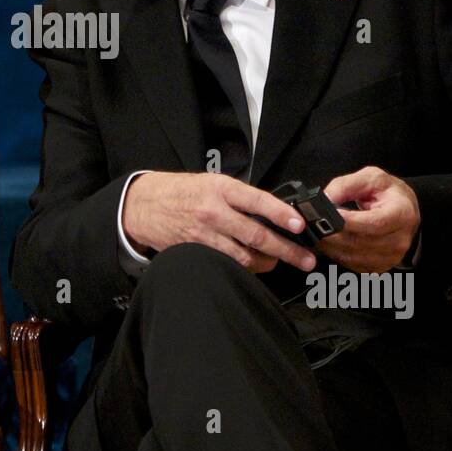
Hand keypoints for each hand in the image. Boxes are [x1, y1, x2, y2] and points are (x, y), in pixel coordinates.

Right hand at [121, 172, 317, 273]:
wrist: (145, 205)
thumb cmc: (183, 191)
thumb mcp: (213, 182)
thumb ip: (241, 197)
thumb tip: (276, 213)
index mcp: (221, 188)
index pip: (257, 201)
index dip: (281, 214)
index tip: (300, 225)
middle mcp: (213, 211)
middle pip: (256, 236)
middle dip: (286, 250)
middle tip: (306, 259)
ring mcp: (204, 234)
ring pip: (244, 257)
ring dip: (267, 263)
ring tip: (280, 262)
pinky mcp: (196, 252)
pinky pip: (227, 264)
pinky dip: (244, 268)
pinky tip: (254, 266)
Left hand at [318, 166, 419, 272]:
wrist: (405, 210)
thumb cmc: (389, 192)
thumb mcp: (370, 177)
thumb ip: (345, 185)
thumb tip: (324, 199)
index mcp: (401, 213)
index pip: (374, 223)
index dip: (348, 222)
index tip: (326, 216)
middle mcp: (400, 239)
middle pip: (360, 242)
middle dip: (332, 234)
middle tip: (313, 224)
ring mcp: (391, 257)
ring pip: (353, 257)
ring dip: (331, 246)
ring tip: (318, 231)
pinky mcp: (380, 266)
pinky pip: (352, 265)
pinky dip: (336, 254)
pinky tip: (330, 242)